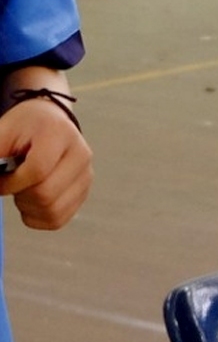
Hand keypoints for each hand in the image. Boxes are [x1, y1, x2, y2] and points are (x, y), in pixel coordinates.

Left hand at [0, 97, 93, 230]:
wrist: (47, 122)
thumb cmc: (23, 128)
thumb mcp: (3, 133)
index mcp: (60, 133)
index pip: (38, 170)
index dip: (11, 183)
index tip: (0, 181)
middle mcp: (80, 154)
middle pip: (46, 194)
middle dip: (19, 194)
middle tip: (12, 183)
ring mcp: (85, 175)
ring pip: (52, 211)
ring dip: (28, 207)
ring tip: (23, 189)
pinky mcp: (83, 192)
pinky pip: (57, 219)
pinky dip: (37, 217)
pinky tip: (32, 200)